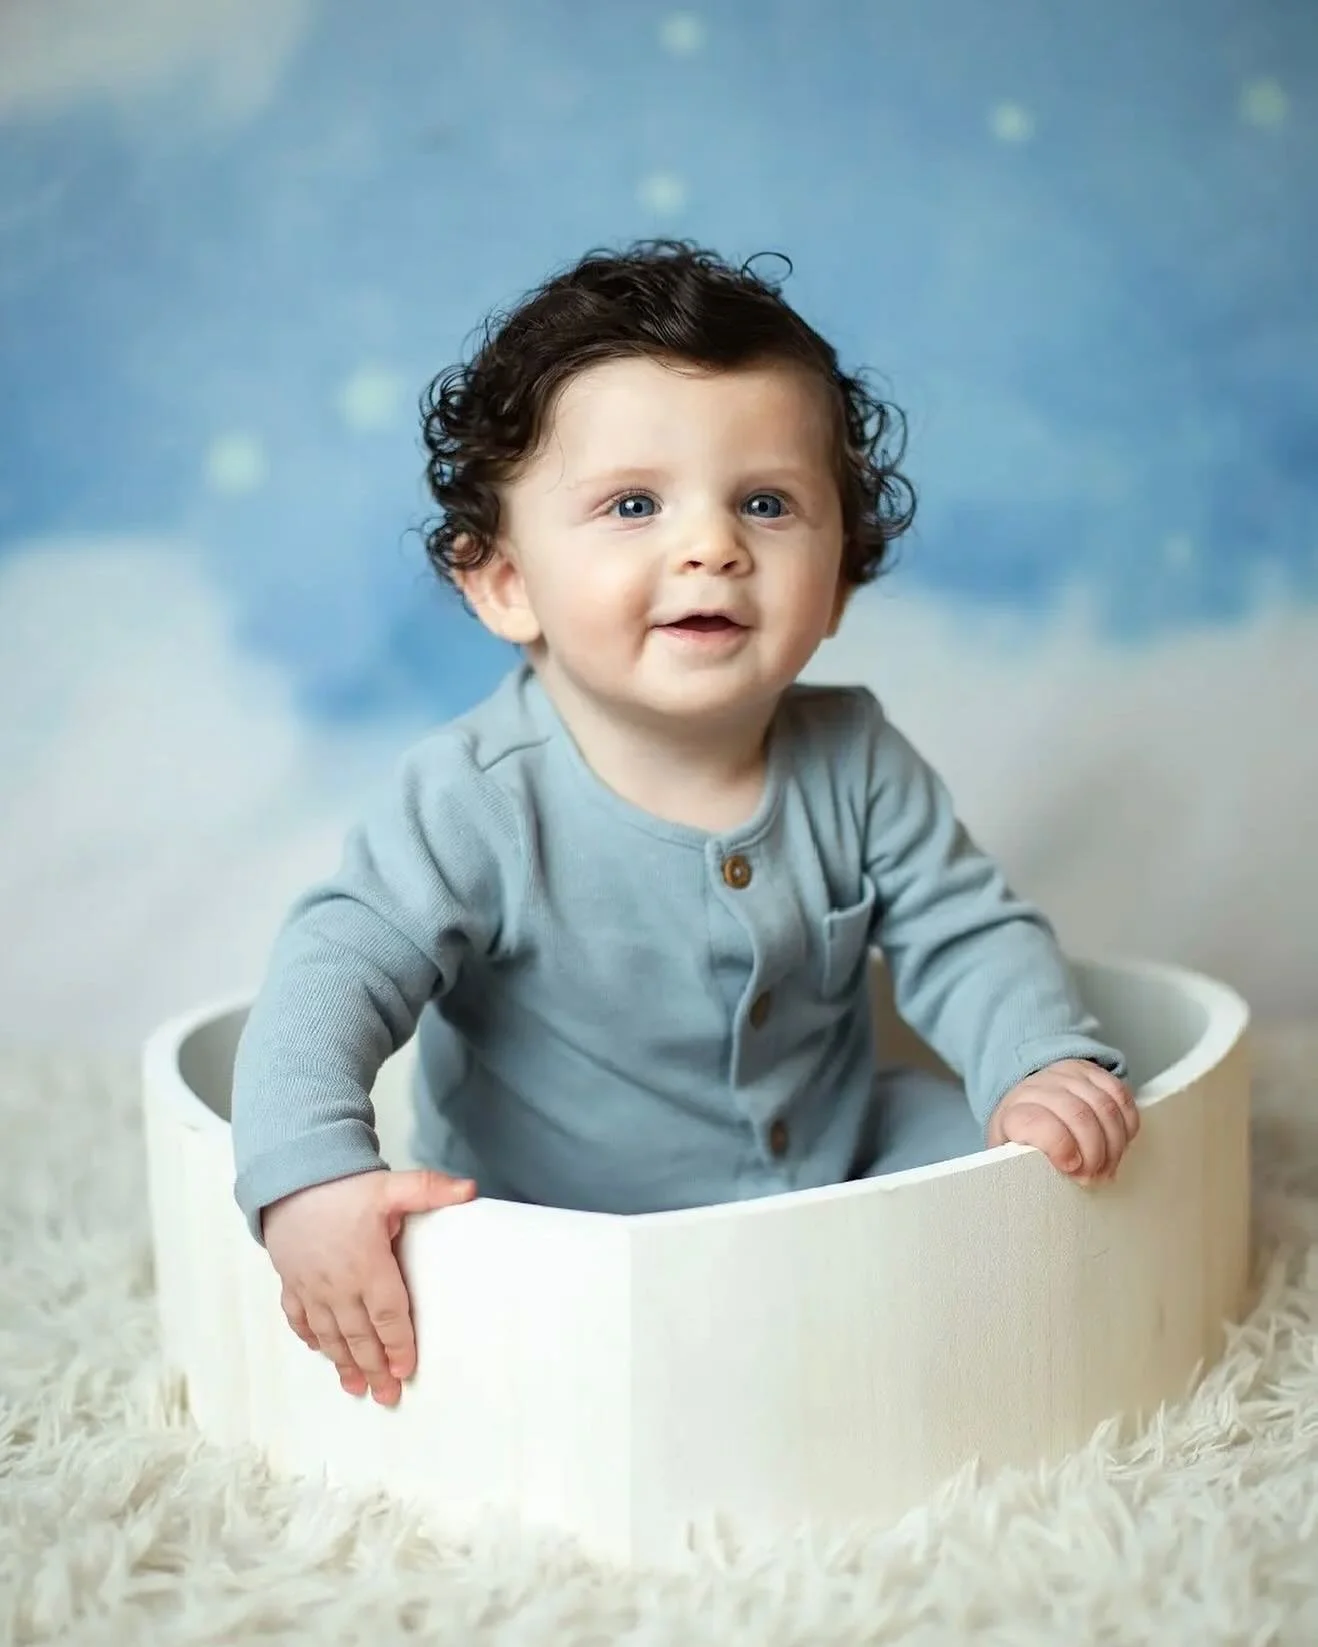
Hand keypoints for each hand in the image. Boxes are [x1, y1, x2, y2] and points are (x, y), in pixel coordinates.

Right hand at [262, 1167, 476, 1404]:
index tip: (406, 1370)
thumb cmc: (343, 1186)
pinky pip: (299, 1318)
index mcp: (367, 1266)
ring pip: (329, 1334)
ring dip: (343, 1363)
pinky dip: (311, 1338)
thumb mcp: (391, 1185)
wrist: (289, 1177)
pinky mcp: (291, 1282)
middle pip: (359, 1334)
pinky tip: (321, 1352)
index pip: (388, 1314)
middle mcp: (338, 1284)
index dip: (398, 1344)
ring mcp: (311, 1287)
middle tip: (387, 1397)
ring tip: (356, 1388)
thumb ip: (430, 1189)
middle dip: (374, 1368)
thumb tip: (471, 1191)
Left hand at [986, 1059, 1138, 1183]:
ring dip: (1114, 1144)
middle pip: (1079, 1115)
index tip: (1071, 1168)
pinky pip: (1120, 1094)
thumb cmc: (1024, 1138)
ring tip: (1107, 1164)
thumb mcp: (1013, 1159)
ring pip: (1104, 1107)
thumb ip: (1024, 1170)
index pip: (1036, 1121)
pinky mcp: (1091, 1071)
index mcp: (1014, 1113)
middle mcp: (1039, 1088)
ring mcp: (1066, 1076)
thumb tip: (1038, 1189)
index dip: (1059, 1145)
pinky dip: (1126, 1123)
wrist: (1028, 1102)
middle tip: (1094, 1175)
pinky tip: (1118, 1140)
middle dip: (1094, 1153)